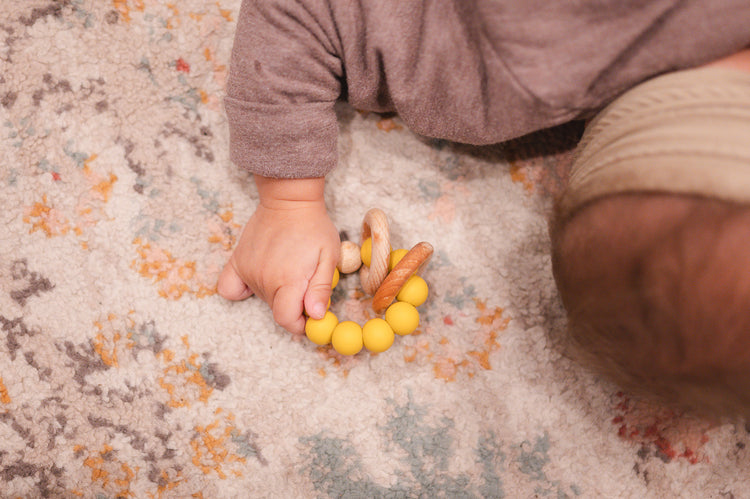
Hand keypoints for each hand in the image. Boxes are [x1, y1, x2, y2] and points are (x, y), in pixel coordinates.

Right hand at [217, 176, 339, 333]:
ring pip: (261, 299)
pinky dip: (242, 290)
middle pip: (276, 310)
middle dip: (293, 306)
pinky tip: (260, 279)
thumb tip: (316, 315)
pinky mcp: (237, 262)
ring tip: (289, 268)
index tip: (310, 316)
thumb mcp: (329, 256)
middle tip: (305, 283)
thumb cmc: (313, 227)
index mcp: (288, 280)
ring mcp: (248, 270)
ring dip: (276, 294)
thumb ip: (321, 289)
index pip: (287, 320)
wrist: (289, 200)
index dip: (300, 325)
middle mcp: (264, 279)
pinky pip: (229, 288)